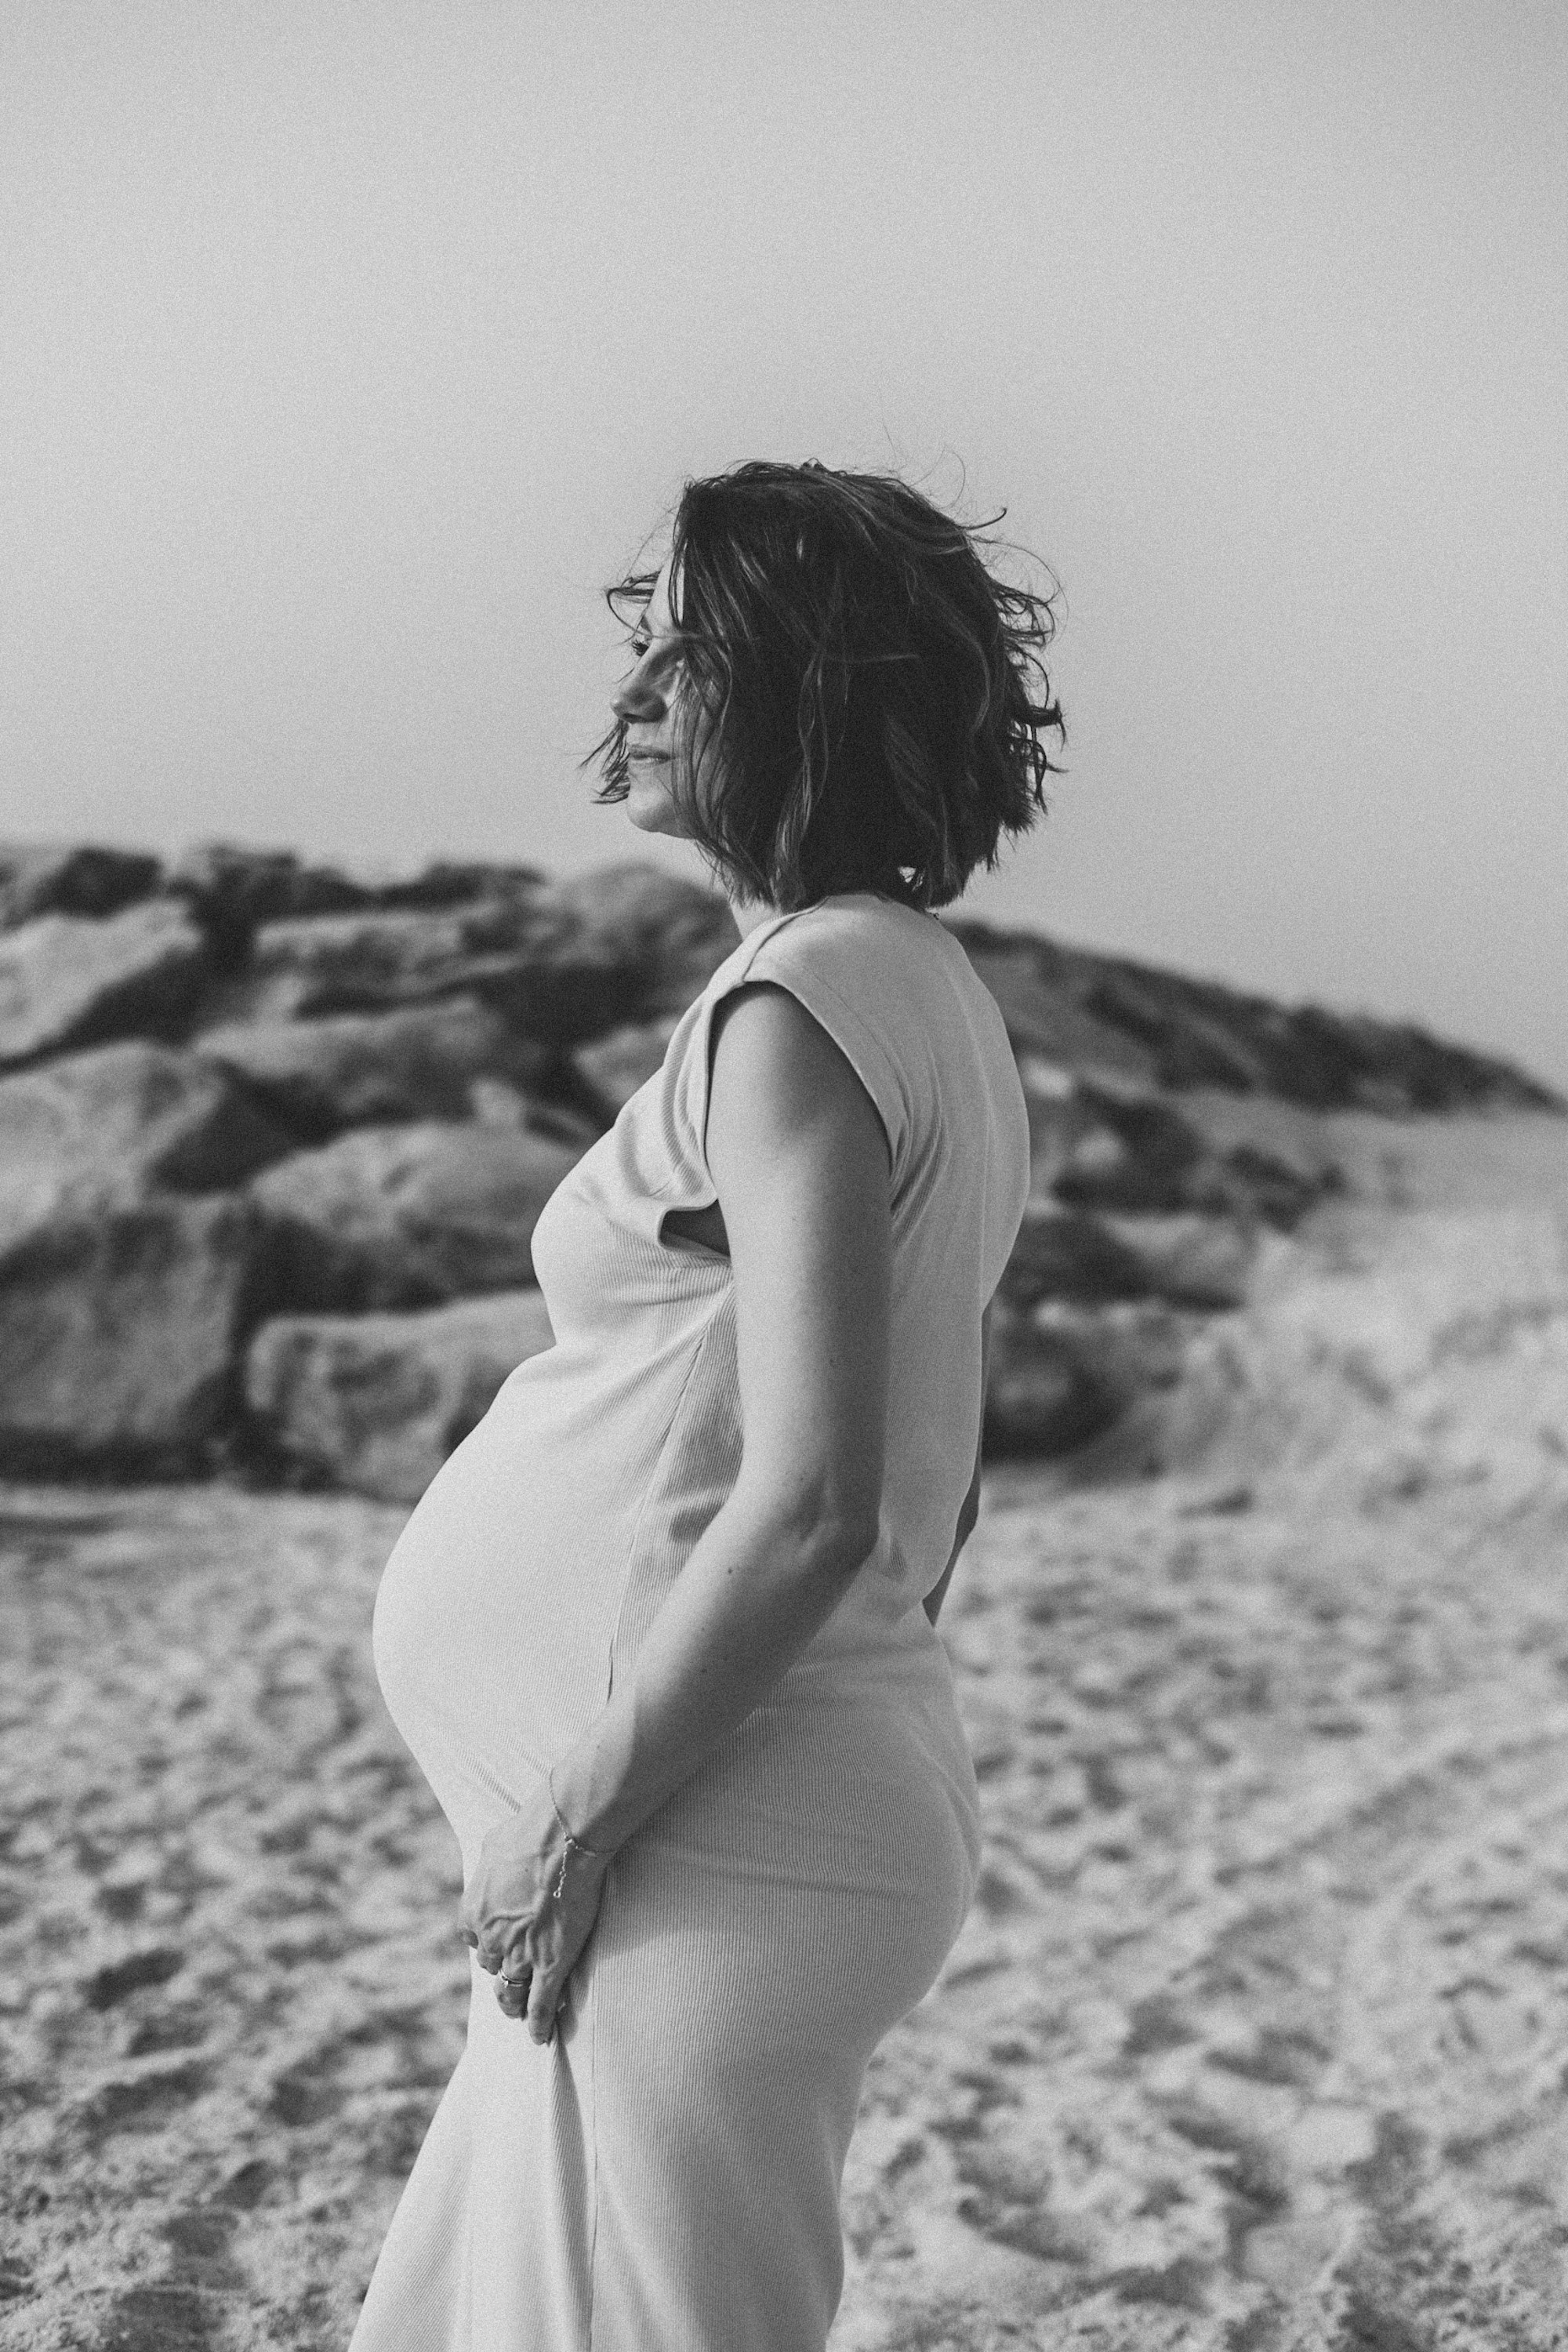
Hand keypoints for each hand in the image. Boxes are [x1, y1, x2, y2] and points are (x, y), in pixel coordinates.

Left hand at [457, 1776, 611, 2043]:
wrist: (560, 1840)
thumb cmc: (530, 1831)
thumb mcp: (494, 1843)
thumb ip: (491, 1861)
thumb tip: (496, 1856)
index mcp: (474, 1912)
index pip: (474, 1939)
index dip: (488, 1942)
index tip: (498, 1943)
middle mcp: (491, 1939)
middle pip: (492, 1965)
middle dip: (502, 1969)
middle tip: (512, 1977)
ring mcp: (520, 1955)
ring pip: (510, 1991)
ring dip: (513, 2004)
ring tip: (518, 2014)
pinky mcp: (550, 1965)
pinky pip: (541, 2004)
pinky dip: (539, 2023)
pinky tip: (540, 2037)